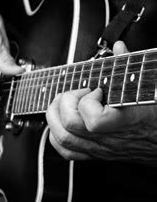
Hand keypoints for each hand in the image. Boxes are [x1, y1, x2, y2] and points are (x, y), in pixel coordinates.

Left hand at [46, 41, 156, 164]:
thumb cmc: (156, 114)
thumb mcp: (148, 87)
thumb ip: (130, 66)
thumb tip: (119, 47)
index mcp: (125, 122)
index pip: (94, 121)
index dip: (87, 102)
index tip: (96, 90)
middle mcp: (110, 139)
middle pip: (70, 126)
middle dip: (65, 103)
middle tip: (76, 93)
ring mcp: (101, 148)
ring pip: (63, 139)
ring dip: (55, 116)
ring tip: (63, 103)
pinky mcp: (95, 154)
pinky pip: (66, 150)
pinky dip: (56, 134)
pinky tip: (61, 121)